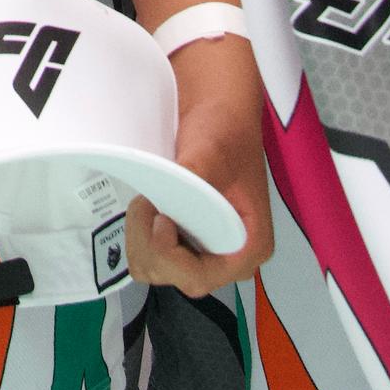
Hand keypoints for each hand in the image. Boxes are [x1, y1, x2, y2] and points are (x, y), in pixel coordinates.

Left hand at [126, 38, 272, 298]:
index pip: (200, 277)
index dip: (171, 255)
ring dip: (141, 237)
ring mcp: (204, 253)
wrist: (218, 113)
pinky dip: (140, 234)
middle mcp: (228, 259)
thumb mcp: (210, 154)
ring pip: (155, 269)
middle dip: (150, 242)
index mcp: (248, 246)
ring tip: (148, 200)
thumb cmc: (225, 131)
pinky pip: (150, 255)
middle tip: (148, 201)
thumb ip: (192, 183)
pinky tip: (148, 205)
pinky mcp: (184, 243)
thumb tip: (166, 209)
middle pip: (173, 277)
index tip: (161, 217)